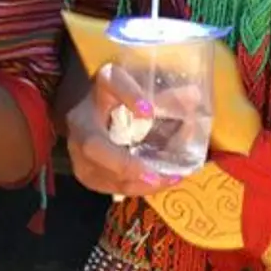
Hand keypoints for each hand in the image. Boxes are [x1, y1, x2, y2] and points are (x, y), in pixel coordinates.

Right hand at [63, 63, 190, 196]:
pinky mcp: (84, 169)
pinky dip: (132, 188)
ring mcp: (76, 147)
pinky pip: (104, 185)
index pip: (112, 82)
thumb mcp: (147, 93)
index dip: (128, 96)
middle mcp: (82, 117)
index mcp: (102, 86)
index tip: (149, 112)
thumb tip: (194, 96)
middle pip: (92, 143)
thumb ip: (168, 97)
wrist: (100, 114)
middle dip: (122, 163)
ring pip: (96, 171)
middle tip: (153, 174)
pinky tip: (157, 184)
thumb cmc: (129, 102)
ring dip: (133, 182)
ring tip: (166, 181)